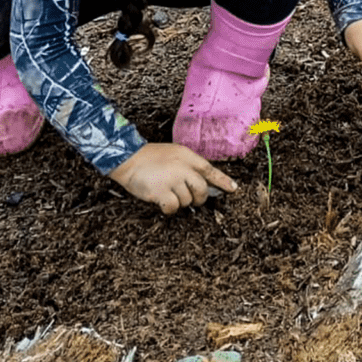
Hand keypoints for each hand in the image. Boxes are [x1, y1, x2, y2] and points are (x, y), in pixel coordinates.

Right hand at [108, 143, 237, 214]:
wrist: (128, 158)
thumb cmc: (148, 157)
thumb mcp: (173, 154)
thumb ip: (187, 165)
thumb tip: (201, 183)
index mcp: (187, 156)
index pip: (209, 169)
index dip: (223, 180)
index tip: (233, 189)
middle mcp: (183, 167)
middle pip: (202, 189)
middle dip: (199, 197)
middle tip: (191, 198)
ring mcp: (173, 179)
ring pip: (187, 200)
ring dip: (179, 201)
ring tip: (166, 192)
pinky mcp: (162, 192)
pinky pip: (174, 207)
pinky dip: (169, 208)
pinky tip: (161, 201)